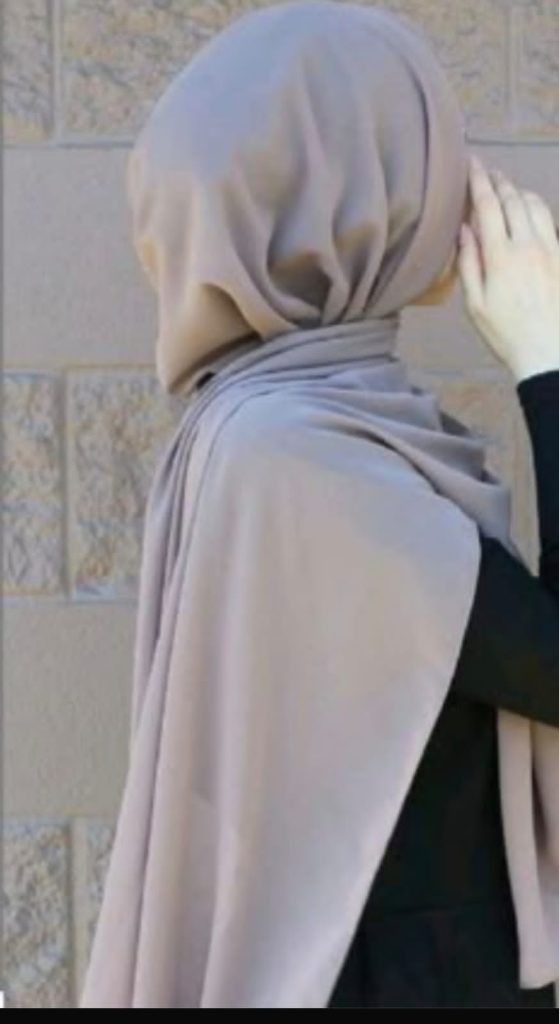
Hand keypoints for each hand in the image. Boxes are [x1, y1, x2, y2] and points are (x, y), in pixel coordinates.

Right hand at [457, 154, 558, 382]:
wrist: (549, 352)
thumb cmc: (506, 334)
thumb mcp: (476, 305)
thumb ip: (468, 263)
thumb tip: (464, 230)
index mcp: (500, 256)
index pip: (487, 205)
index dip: (478, 179)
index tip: (471, 162)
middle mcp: (527, 245)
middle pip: (512, 198)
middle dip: (498, 180)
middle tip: (486, 171)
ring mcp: (550, 248)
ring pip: (535, 204)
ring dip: (518, 190)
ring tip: (507, 188)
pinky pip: (549, 220)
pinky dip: (535, 207)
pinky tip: (528, 210)